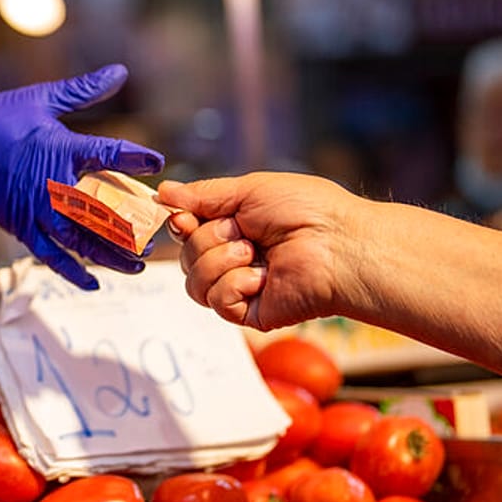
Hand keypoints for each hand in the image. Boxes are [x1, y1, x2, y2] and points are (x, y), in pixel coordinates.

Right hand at [0, 64, 163, 288]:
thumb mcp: (43, 99)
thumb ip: (84, 90)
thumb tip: (119, 71)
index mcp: (61, 149)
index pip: (108, 154)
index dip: (136, 158)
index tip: (158, 163)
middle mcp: (52, 185)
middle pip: (102, 212)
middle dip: (132, 226)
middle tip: (156, 235)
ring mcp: (36, 210)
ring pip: (81, 240)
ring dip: (110, 255)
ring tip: (136, 264)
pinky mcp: (21, 226)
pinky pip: (51, 255)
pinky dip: (72, 271)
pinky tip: (94, 281)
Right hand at [156, 172, 359, 328]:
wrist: (338, 244)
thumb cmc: (306, 210)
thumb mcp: (248, 190)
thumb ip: (203, 195)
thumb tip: (163, 192)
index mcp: (234, 227)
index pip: (186, 231)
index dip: (180, 224)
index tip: (185, 218)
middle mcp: (234, 258)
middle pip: (185, 257)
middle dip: (208, 239)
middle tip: (244, 232)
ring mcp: (240, 287)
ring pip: (193, 282)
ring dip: (220, 261)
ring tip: (254, 253)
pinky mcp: (249, 312)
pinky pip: (216, 300)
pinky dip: (235, 284)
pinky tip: (263, 277)